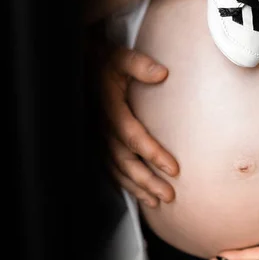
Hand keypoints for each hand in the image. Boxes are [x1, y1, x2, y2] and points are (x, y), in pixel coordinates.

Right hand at [104, 47, 179, 206]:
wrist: (84, 66)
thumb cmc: (106, 63)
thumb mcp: (122, 58)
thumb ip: (140, 65)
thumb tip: (162, 73)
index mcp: (111, 110)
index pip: (133, 137)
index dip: (153, 154)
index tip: (174, 169)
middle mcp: (103, 128)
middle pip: (126, 161)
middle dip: (147, 181)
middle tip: (169, 195)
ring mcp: (99, 137)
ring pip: (117, 169)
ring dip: (137, 187)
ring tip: (157, 201)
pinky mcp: (98, 141)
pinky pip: (109, 167)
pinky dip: (123, 183)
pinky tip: (137, 193)